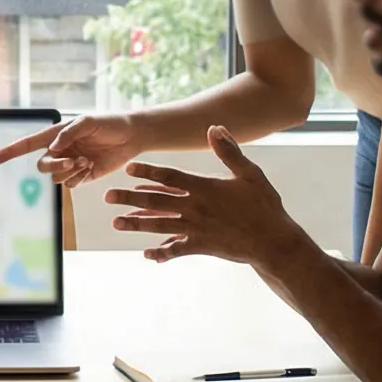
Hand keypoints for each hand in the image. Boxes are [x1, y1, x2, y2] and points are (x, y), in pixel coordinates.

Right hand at [0, 113, 141, 185]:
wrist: (131, 136)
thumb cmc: (109, 123)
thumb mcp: (88, 121)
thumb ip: (69, 133)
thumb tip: (54, 147)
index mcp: (56, 134)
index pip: (27, 144)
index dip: (10, 152)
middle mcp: (60, 150)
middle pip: (42, 165)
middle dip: (55, 165)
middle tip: (74, 160)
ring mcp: (69, 164)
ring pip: (55, 177)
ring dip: (69, 171)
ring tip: (86, 161)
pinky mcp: (82, 175)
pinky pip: (70, 184)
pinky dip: (78, 178)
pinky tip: (90, 167)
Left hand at [103, 128, 305, 267]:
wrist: (273, 241)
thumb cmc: (264, 205)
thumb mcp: (249, 174)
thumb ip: (228, 151)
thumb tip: (214, 128)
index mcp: (205, 187)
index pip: (170, 176)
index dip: (148, 172)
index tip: (129, 169)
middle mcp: (196, 208)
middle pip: (156, 201)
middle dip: (130, 198)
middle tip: (108, 196)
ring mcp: (196, 229)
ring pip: (160, 226)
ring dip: (137, 225)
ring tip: (116, 223)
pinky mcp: (201, 246)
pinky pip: (176, 250)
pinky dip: (161, 253)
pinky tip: (146, 254)